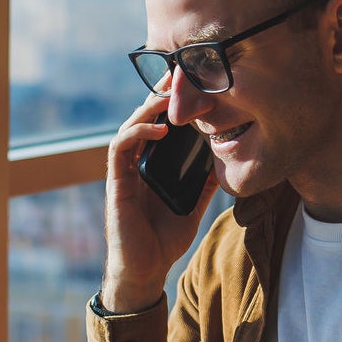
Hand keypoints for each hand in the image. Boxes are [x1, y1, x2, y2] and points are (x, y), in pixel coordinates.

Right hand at [102, 96, 218, 312]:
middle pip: (144, 118)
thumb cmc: (164, 239)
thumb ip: (204, 183)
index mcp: (152, 165)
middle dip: (160, 94)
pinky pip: (121, 148)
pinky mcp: (116, 182)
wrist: (145, 270)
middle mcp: (136, 163)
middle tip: (180, 72)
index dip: (172, 103)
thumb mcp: (193, 205)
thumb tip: (225, 160)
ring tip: (171, 94)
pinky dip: (139, 132)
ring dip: (149, 107)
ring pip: (131, 126)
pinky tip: (161, 127)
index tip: (192, 83)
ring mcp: (124, 171)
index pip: (159, 125)